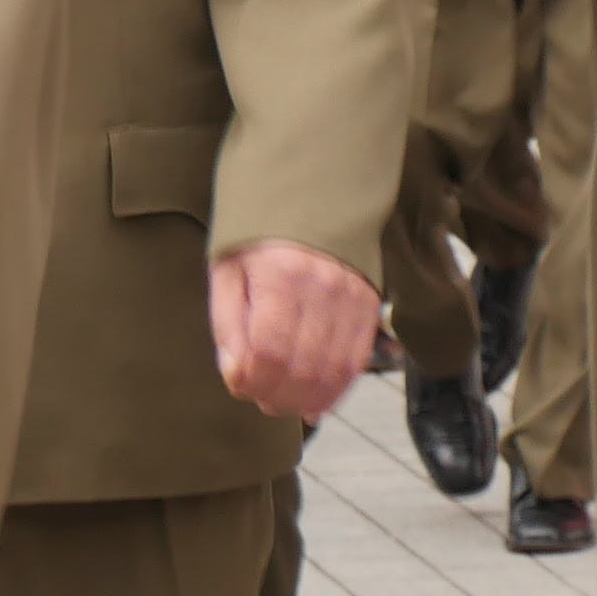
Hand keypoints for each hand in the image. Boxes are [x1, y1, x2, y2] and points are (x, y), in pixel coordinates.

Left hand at [209, 241, 380, 419]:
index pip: (269, 350)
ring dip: (307, 399)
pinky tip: (316, 400)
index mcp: (279, 273)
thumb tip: (236, 376)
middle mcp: (321, 286)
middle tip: (262, 401)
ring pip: (334, 370)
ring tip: (284, 403)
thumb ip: (228, 324)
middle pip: (304, 366)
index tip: (240, 387)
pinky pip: (356, 361)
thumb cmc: (258, 235)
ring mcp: (351, 296)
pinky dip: (336, 388)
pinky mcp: (369, 304)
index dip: (254, 382)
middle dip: (279, 396)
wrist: (309, 192)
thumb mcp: (227, 269)